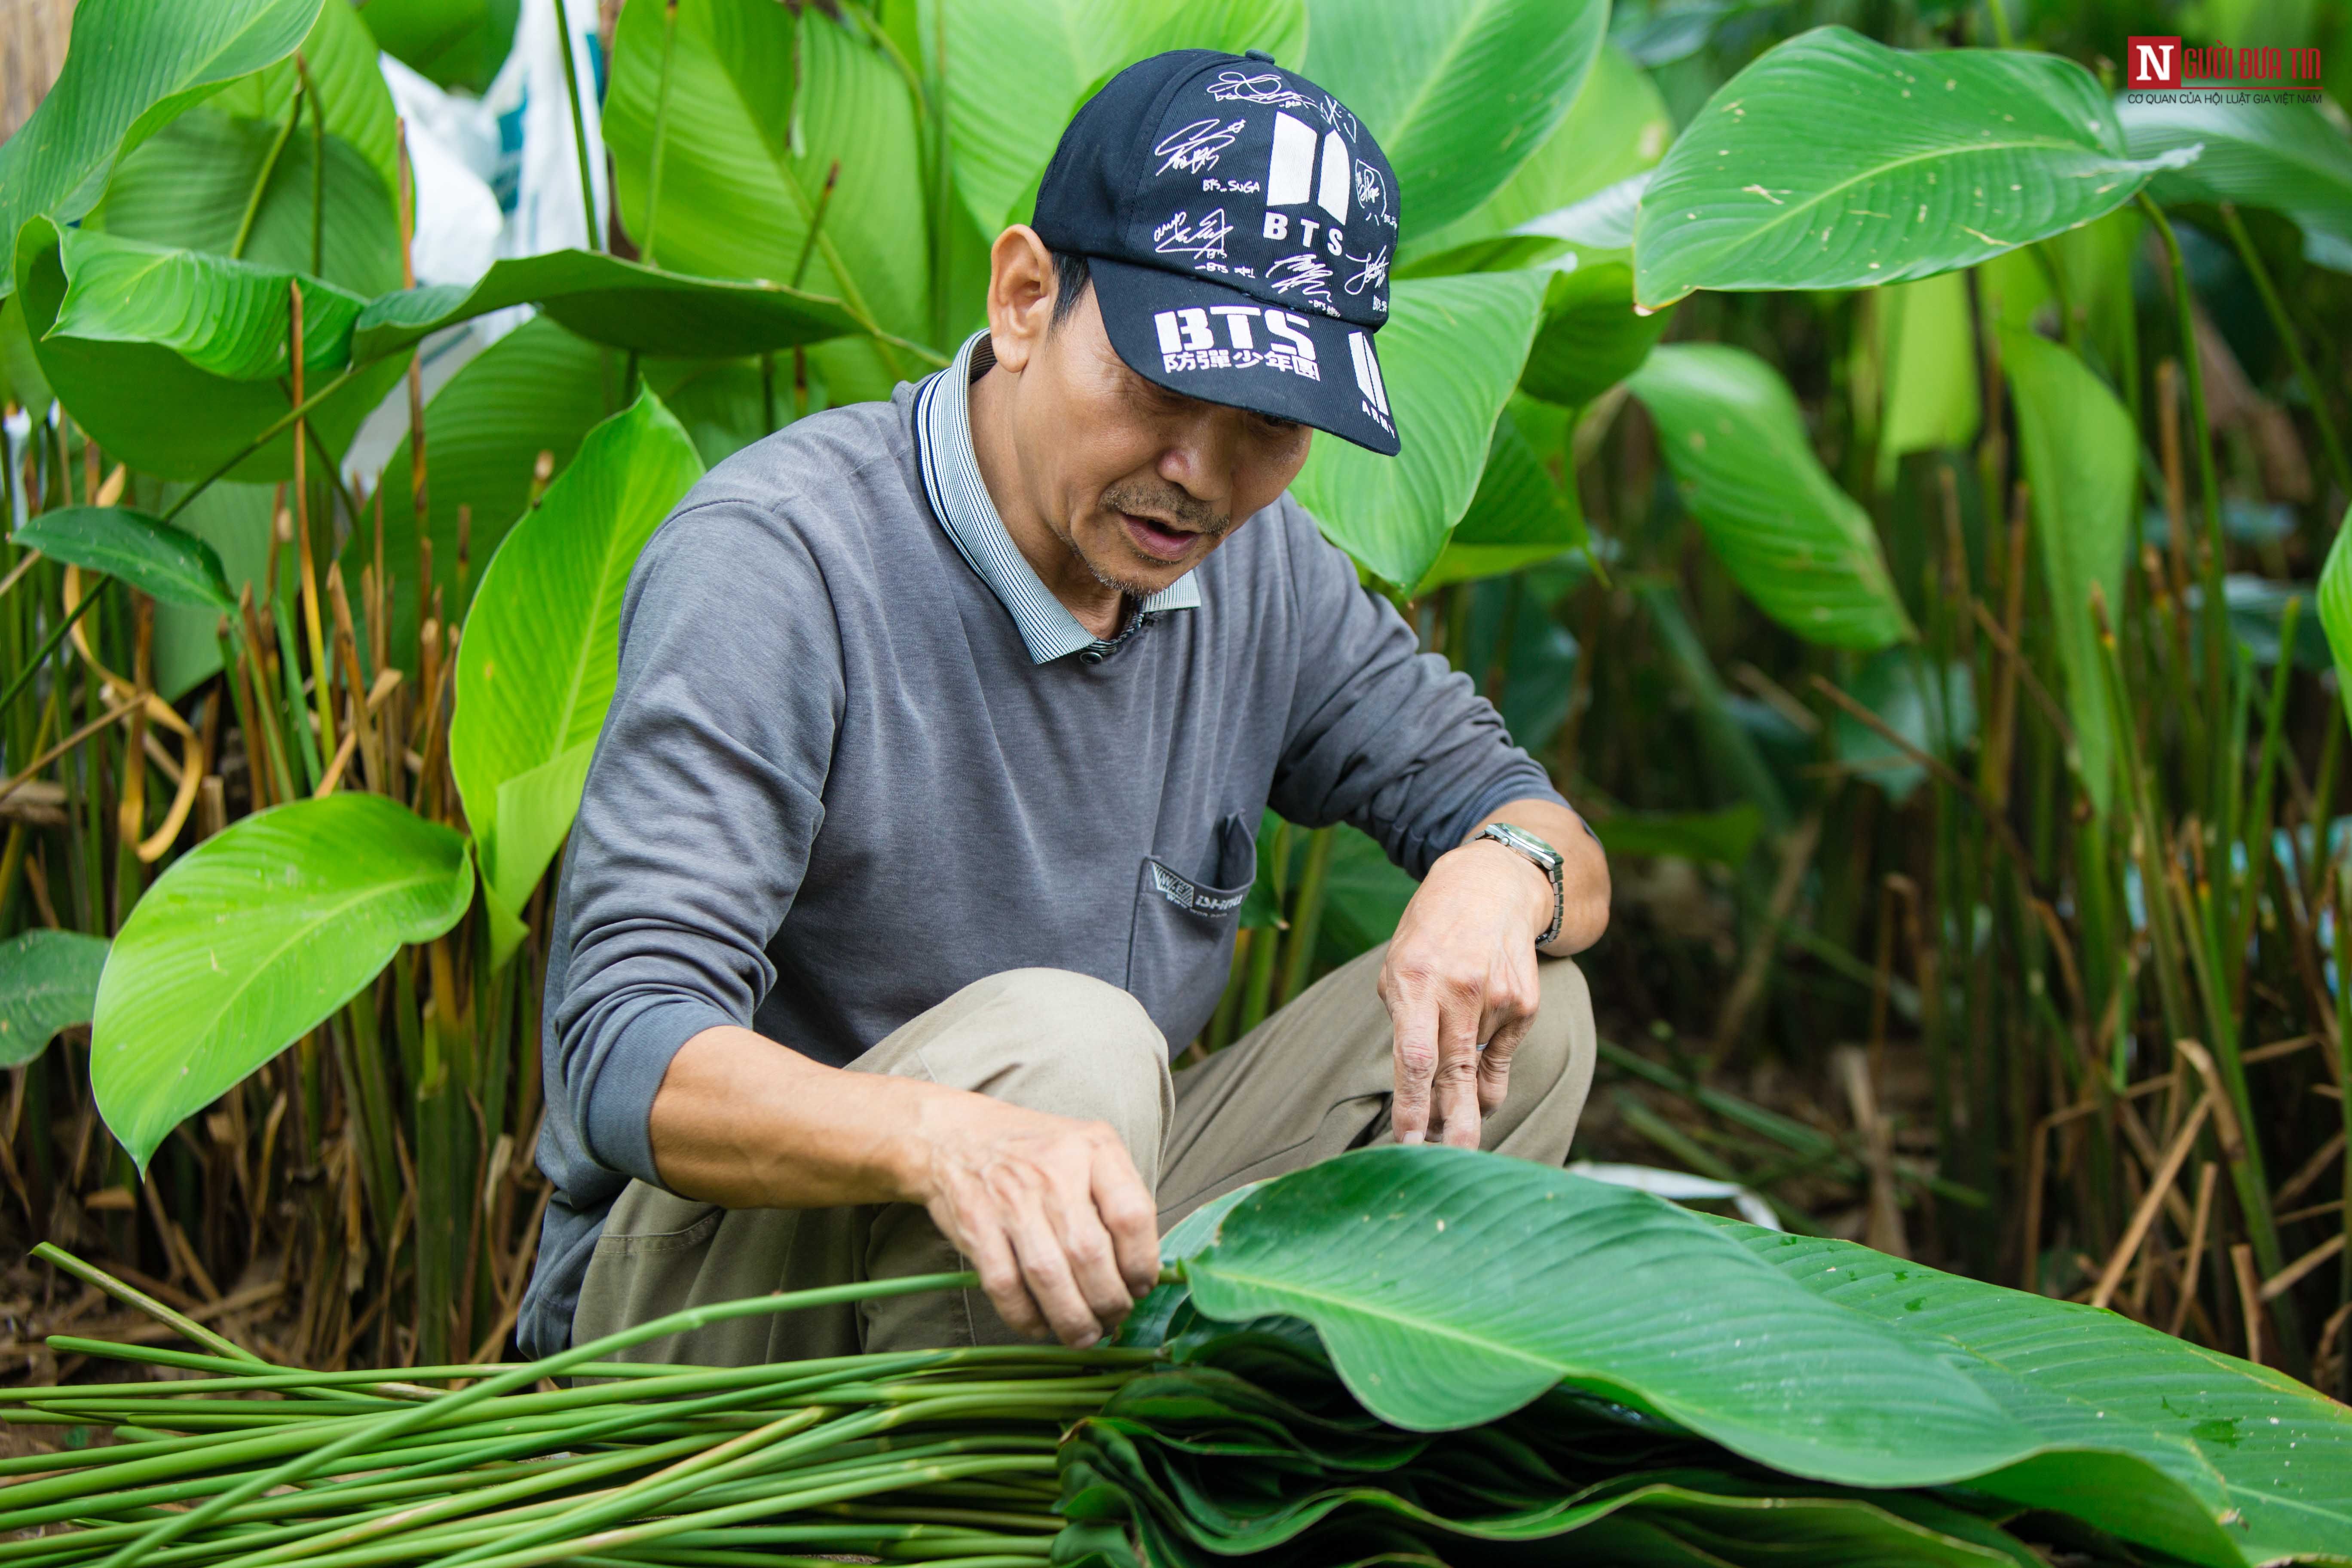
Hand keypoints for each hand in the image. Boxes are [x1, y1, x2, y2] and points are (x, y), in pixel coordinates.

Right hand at [905, 1095, 1160, 1346]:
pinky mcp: (976, 1225)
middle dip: (1108, 1302)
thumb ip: (1117, 1198)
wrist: (955, 1136)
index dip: (1141, 1263)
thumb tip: (1142, 1272)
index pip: (1132, 1215)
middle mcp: (1054, 1170)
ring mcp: (1011, 1198)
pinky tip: (1040, 1326)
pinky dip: (1025, 1316)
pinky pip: (1005, 1285)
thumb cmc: (1036, 1153)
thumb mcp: (1088, 1150)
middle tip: (1113, 1319)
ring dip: (1072, 1319)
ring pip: (1048, 1275)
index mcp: (1094, 1148)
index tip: (1140, 1286)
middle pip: (1089, 1254)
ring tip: (1084, 1335)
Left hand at [1376, 838, 1552, 1147]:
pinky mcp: (1526, 1002)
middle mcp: (1459, 989)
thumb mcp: (1398, 969)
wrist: (1490, 887)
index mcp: (1416, 980)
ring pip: (1480, 1071)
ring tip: (1456, 1132)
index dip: (1413, 1106)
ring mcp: (1498, 996)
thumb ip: (1405, 1029)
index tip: (1408, 1146)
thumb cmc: (1429, 937)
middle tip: (1449, 1167)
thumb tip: (1420, 1091)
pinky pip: (1502, 1055)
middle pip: (1454, 1073)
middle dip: (1452, 1128)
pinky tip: (1477, 1063)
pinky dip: (1487, 1071)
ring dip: (1466, 1105)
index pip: (1416, 1057)